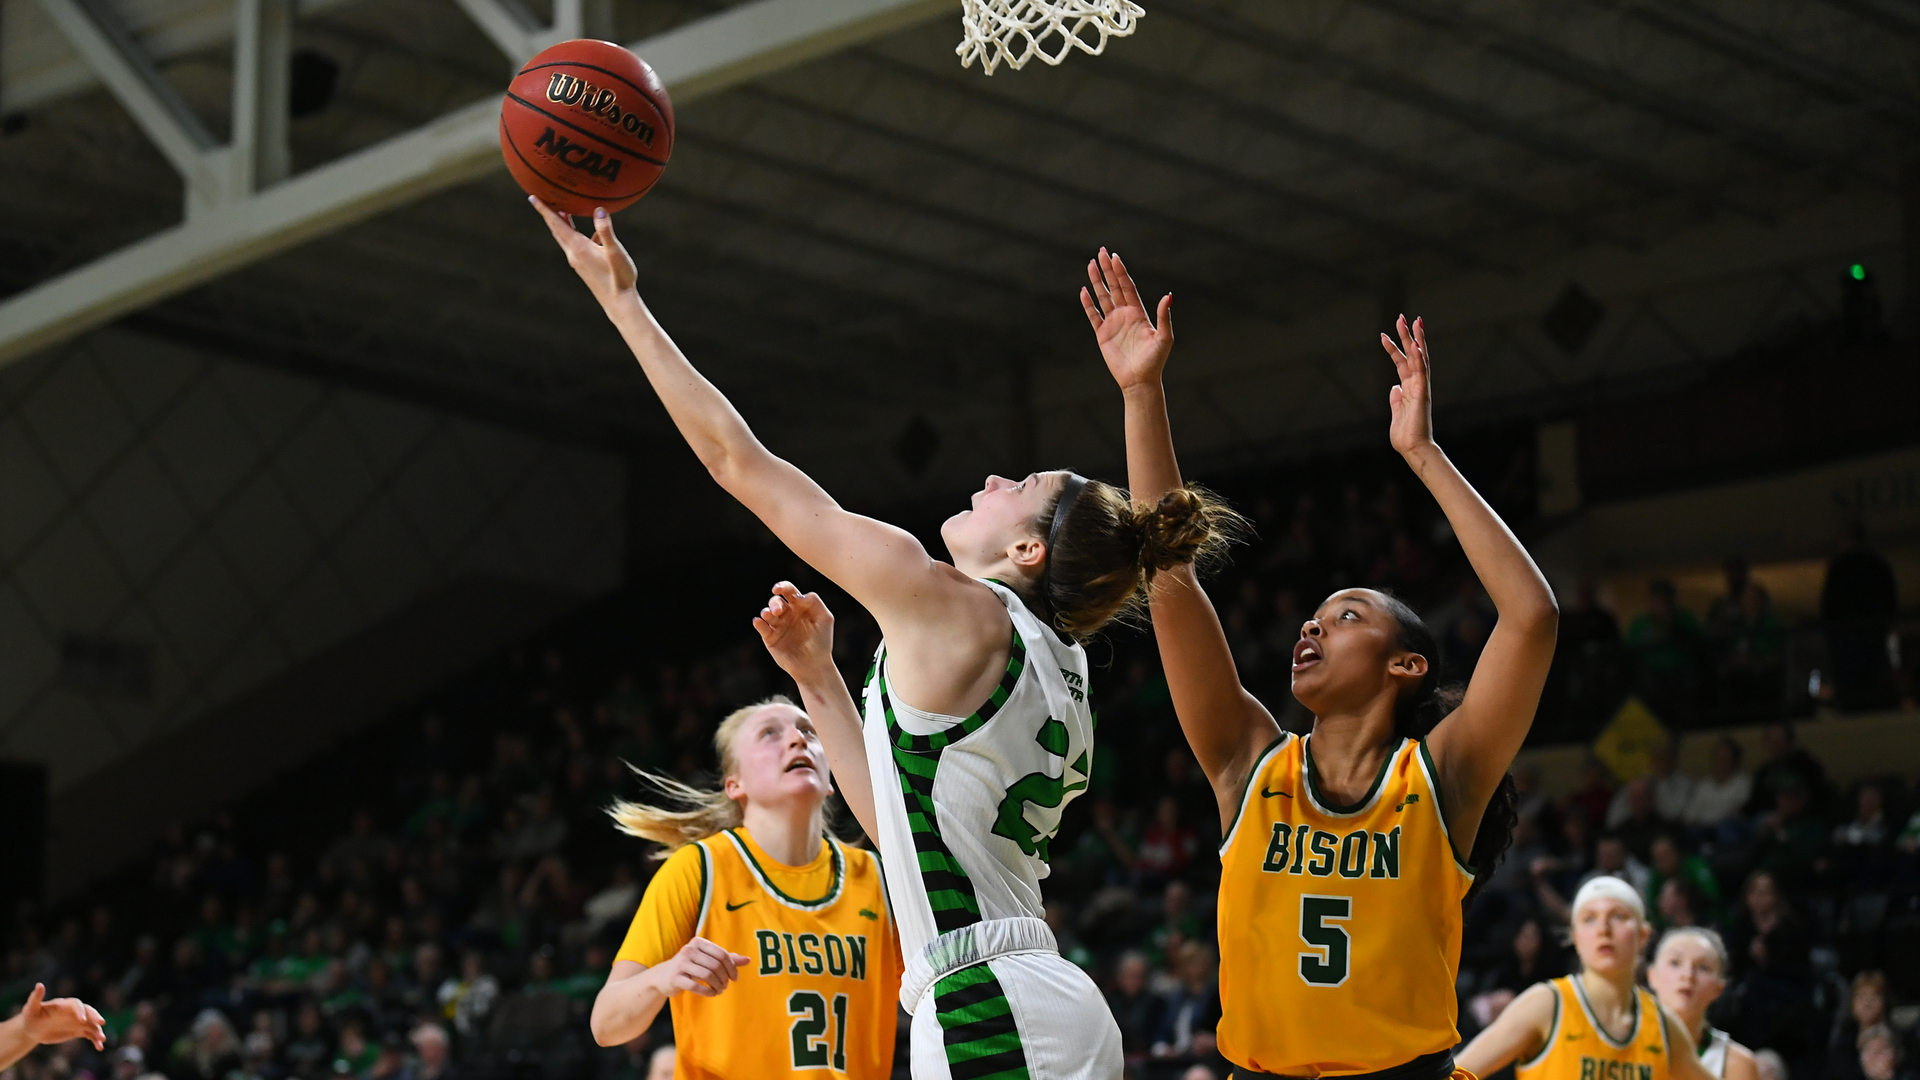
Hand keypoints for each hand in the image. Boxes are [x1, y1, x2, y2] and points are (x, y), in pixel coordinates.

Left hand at [19, 983, 105, 1050]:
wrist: (33, 1028)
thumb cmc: (31, 1017)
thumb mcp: (30, 1009)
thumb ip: (35, 998)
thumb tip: (39, 984)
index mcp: (64, 1005)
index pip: (76, 1005)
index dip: (80, 1012)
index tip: (82, 1021)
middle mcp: (74, 1011)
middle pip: (89, 1012)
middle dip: (95, 1017)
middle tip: (101, 1023)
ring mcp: (78, 1021)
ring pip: (92, 1024)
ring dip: (98, 1031)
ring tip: (102, 1039)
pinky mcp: (78, 1030)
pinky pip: (90, 1034)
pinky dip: (95, 1040)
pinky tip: (99, 1047)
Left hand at [529, 197, 637, 307]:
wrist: (619, 302)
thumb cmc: (619, 278)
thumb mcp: (615, 252)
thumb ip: (606, 230)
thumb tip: (598, 210)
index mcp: (578, 248)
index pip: (557, 224)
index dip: (544, 209)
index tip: (532, 197)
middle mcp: (574, 254)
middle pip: (556, 229)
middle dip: (548, 214)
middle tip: (540, 199)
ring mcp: (578, 261)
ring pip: (565, 237)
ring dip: (561, 223)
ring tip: (561, 209)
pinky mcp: (584, 266)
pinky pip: (575, 245)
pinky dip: (576, 234)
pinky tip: (591, 232)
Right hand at [652, 939, 750, 997]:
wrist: (662, 977)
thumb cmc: (690, 966)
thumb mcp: (707, 959)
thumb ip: (726, 959)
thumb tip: (748, 960)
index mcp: (698, 942)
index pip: (721, 954)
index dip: (732, 967)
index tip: (735, 978)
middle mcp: (689, 950)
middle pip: (715, 965)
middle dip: (724, 978)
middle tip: (726, 986)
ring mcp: (681, 963)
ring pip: (707, 975)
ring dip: (717, 985)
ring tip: (720, 990)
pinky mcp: (675, 977)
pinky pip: (696, 986)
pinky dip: (708, 992)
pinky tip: (712, 994)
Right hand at [753, 583, 834, 681]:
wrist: (815, 666)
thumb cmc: (822, 641)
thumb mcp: (825, 618)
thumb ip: (814, 602)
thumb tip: (798, 596)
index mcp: (799, 606)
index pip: (789, 591)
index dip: (782, 586)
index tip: (778, 589)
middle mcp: (787, 614)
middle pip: (776, 601)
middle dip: (775, 603)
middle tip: (779, 610)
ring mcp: (778, 626)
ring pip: (767, 612)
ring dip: (767, 611)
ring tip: (769, 615)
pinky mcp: (770, 638)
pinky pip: (762, 627)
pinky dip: (759, 623)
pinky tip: (759, 621)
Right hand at [1081, 248, 1172, 392]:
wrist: (1140, 380)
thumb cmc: (1155, 360)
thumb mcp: (1164, 337)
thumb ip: (1164, 316)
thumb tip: (1168, 295)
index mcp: (1139, 312)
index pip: (1128, 287)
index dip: (1121, 272)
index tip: (1115, 257)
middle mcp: (1125, 314)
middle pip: (1114, 287)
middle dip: (1108, 270)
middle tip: (1101, 251)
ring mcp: (1113, 323)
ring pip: (1103, 297)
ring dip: (1097, 281)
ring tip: (1090, 264)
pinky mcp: (1102, 335)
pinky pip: (1093, 316)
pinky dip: (1088, 304)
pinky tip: (1084, 291)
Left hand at [1378, 314, 1435, 457]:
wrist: (1413, 448)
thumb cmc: (1405, 436)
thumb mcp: (1396, 414)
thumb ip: (1396, 400)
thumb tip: (1394, 388)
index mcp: (1408, 389)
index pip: (1401, 364)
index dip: (1393, 349)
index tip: (1383, 335)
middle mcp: (1416, 385)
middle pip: (1412, 355)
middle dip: (1407, 336)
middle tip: (1402, 317)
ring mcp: (1421, 388)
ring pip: (1419, 358)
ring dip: (1415, 339)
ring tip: (1412, 321)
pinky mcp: (1422, 393)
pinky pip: (1422, 371)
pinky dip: (1420, 357)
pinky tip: (1416, 344)